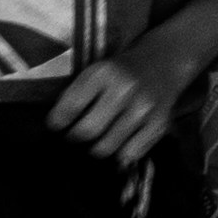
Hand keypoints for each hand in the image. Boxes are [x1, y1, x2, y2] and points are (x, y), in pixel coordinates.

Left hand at [44, 27, 206, 165]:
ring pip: (107, 147)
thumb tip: (57, 127)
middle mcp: (124, 90)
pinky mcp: (158, 125)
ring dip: (97, 148)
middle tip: (74, 137)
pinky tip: (118, 144)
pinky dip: (120, 153)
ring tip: (96, 142)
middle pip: (88, 130)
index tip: (55, 126)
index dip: (57, 122)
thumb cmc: (121, 71)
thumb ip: (77, 94)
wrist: (162, 64)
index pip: (70, 106)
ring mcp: (143, 109)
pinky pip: (130, 153)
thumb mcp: (97, 72)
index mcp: (103, 73)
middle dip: (75, 138)